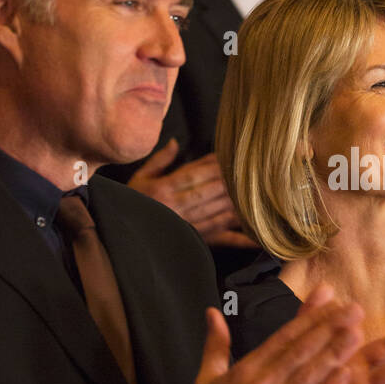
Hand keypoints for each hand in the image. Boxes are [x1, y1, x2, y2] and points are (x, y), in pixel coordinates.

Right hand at [128, 140, 250, 243]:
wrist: (124, 238)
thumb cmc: (133, 205)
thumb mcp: (139, 179)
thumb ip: (160, 160)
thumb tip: (175, 142)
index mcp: (164, 189)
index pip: (194, 173)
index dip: (214, 164)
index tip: (231, 155)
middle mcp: (177, 208)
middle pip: (210, 191)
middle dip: (231, 180)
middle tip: (253, 169)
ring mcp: (190, 226)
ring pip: (219, 211)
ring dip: (240, 201)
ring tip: (260, 191)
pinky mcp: (198, 241)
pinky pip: (222, 239)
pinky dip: (242, 239)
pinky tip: (259, 237)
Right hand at [176, 289, 368, 383]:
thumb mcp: (205, 380)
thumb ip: (215, 344)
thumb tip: (212, 311)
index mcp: (245, 370)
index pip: (283, 338)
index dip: (311, 319)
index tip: (333, 303)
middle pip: (300, 351)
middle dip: (330, 328)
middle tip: (356, 310)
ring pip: (308, 376)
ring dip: (334, 353)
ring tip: (356, 335)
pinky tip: (346, 377)